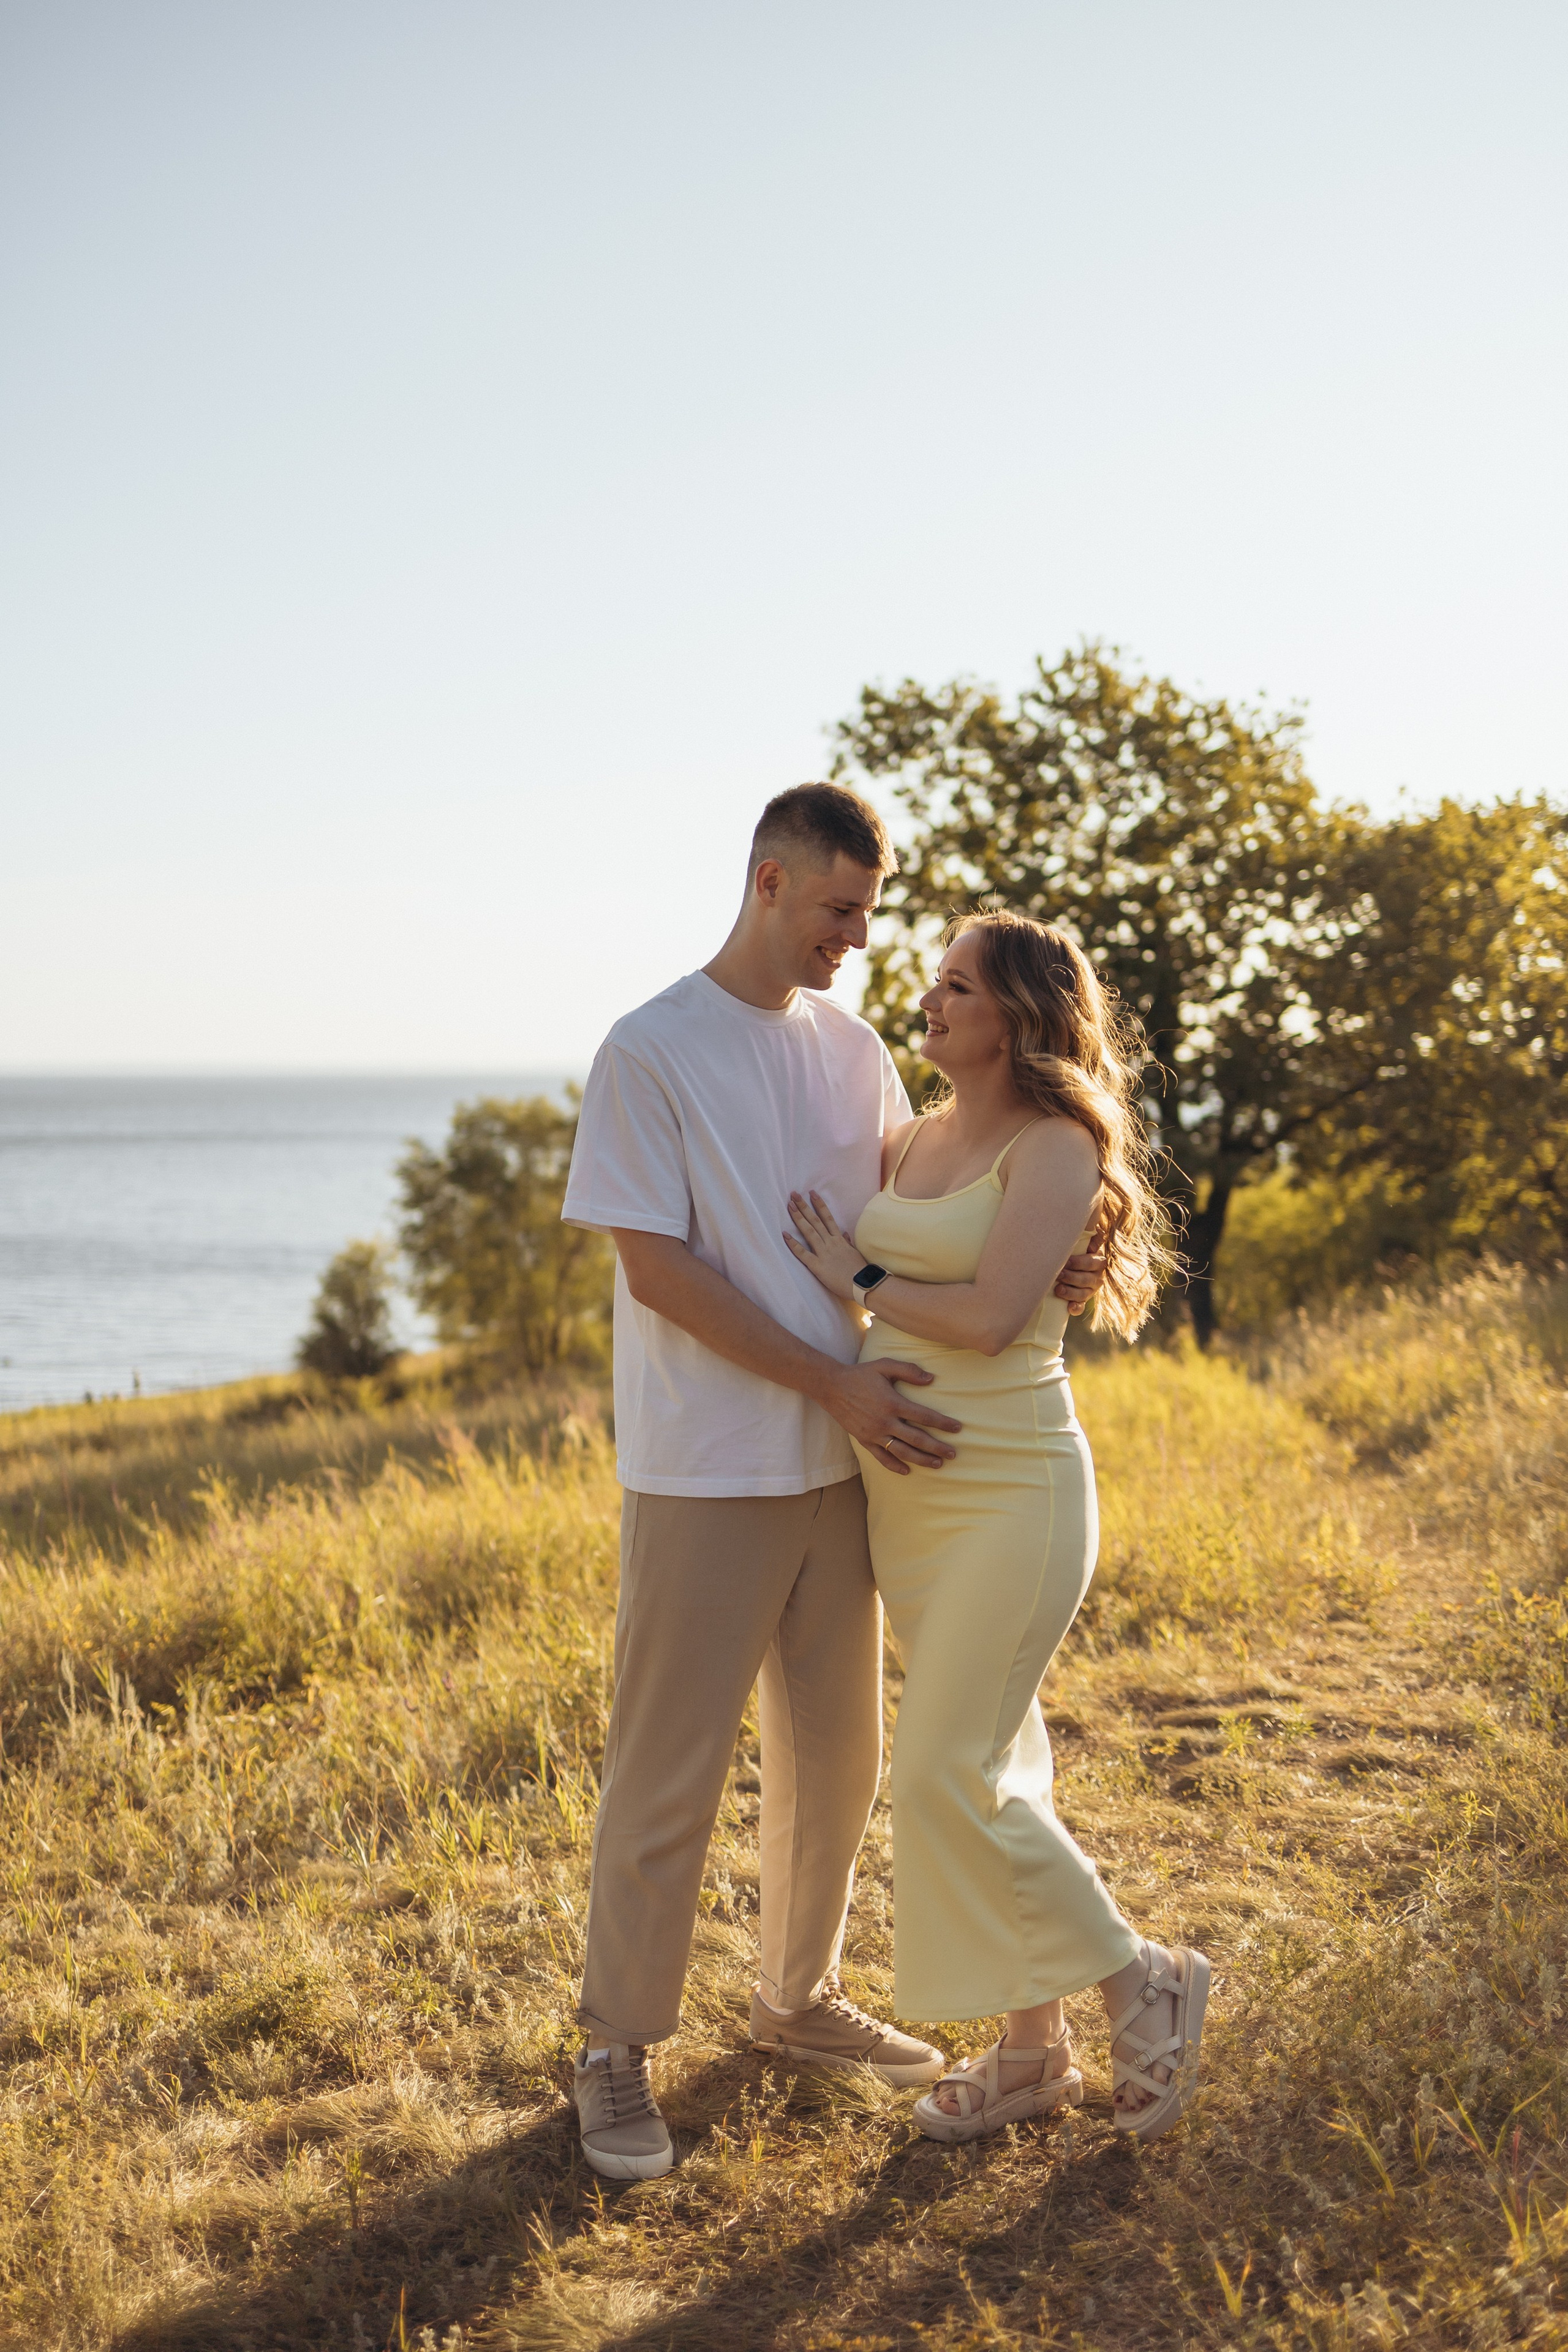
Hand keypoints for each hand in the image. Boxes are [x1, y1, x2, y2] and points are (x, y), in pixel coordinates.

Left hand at [784, 1190, 864, 1299]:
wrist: (862, 1284)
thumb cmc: (859, 1270)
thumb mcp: (854, 1253)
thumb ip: (847, 1242)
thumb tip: (844, 1233)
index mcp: (839, 1240)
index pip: (828, 1218)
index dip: (819, 1205)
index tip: (812, 1193)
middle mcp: (831, 1242)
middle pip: (815, 1221)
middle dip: (804, 1207)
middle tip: (794, 1195)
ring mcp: (824, 1253)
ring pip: (809, 1232)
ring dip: (798, 1218)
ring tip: (790, 1206)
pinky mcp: (818, 1266)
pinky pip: (803, 1254)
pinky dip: (793, 1244)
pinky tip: (784, 1235)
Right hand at [822, 1359, 961, 1474]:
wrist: (831, 1387)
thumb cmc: (860, 1374)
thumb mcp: (884, 1365)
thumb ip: (908, 1370)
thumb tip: (932, 1378)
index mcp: (893, 1403)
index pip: (924, 1416)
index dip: (943, 1423)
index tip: (957, 1428)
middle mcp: (885, 1421)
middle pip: (917, 1439)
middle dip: (937, 1447)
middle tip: (953, 1454)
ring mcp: (874, 1433)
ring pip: (902, 1451)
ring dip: (921, 1459)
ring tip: (938, 1464)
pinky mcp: (864, 1440)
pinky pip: (881, 1457)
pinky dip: (894, 1466)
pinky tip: (907, 1471)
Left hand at [1055, 1248, 1106, 1317]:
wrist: (1074, 1265)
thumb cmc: (1077, 1250)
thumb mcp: (1084, 1242)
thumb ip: (1092, 1238)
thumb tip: (1092, 1245)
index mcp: (1098, 1261)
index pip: (1090, 1263)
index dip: (1077, 1263)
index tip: (1065, 1262)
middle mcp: (1097, 1277)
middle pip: (1085, 1279)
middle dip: (1070, 1277)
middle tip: (1058, 1275)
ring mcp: (1090, 1290)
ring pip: (1083, 1294)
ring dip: (1070, 1293)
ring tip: (1058, 1290)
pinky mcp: (1083, 1300)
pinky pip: (1081, 1306)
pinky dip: (1076, 1308)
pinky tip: (1069, 1308)